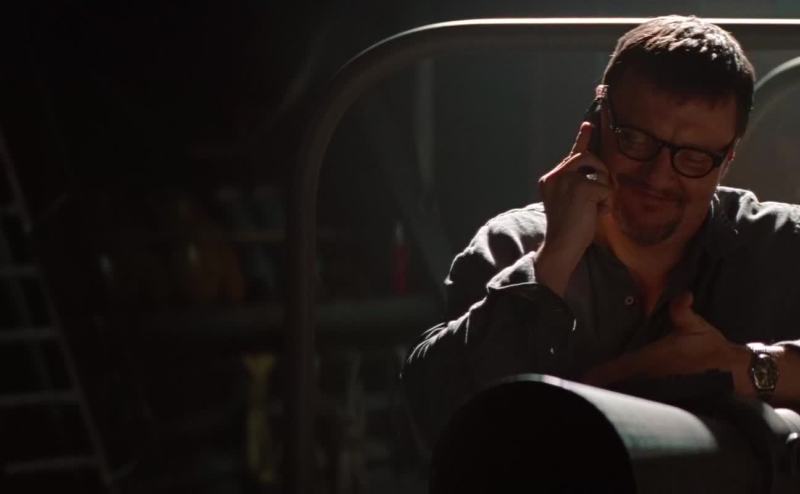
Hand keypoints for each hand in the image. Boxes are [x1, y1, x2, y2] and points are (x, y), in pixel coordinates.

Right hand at [535, 122, 611, 294]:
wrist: (561, 246)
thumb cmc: (569, 229)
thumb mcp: (570, 201)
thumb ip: (578, 183)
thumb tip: (597, 170)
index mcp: (549, 180)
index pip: (570, 156)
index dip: (582, 139)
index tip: (588, 124)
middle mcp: (555, 176)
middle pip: (586, 157)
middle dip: (600, 171)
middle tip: (602, 191)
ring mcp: (566, 179)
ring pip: (598, 170)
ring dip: (603, 187)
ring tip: (596, 207)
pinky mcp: (581, 187)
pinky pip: (606, 188)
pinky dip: (606, 203)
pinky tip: (596, 214)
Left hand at [580, 292, 749, 388]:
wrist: (735, 374)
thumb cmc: (711, 349)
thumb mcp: (697, 326)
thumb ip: (683, 311)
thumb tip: (683, 295)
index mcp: (653, 359)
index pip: (620, 367)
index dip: (601, 374)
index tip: (583, 378)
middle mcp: (651, 378)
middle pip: (618, 385)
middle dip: (601, 386)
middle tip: (579, 386)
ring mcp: (658, 391)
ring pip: (628, 394)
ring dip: (612, 393)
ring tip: (591, 393)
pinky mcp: (666, 399)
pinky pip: (641, 400)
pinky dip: (628, 399)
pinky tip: (616, 402)